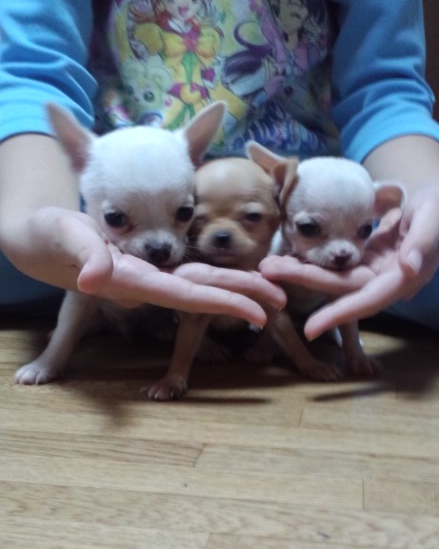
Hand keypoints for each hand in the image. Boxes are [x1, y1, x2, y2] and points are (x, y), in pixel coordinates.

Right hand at [35, 208, 285, 325]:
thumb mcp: (66, 235)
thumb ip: (85, 254)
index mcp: (136, 280)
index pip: (188, 295)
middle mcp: (150, 282)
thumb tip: (94, 278)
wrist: (45, 240)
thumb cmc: (52, 234)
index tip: (258, 314)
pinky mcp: (152, 265)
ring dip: (236, 286)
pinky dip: (219, 274)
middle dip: (243, 296)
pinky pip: (192, 271)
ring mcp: (153, 275)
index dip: (224, 304)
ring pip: (203, 281)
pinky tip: (241, 273)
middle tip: (283, 301)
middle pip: (204, 291)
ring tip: (273, 288)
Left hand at [261, 182, 438, 339]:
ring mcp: (370, 271)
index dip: (340, 314)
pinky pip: (332, 263)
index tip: (309, 329)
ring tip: (268, 265)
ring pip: (331, 276)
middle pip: (339, 288)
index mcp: (402, 280)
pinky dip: (310, 259)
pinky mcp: (362, 259)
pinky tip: (285, 255)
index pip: (368, 301)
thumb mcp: (436, 215)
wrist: (438, 202)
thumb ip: (423, 241)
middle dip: (303, 282)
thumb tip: (409, 268)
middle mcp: (382, 281)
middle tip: (268, 273)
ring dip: (300, 271)